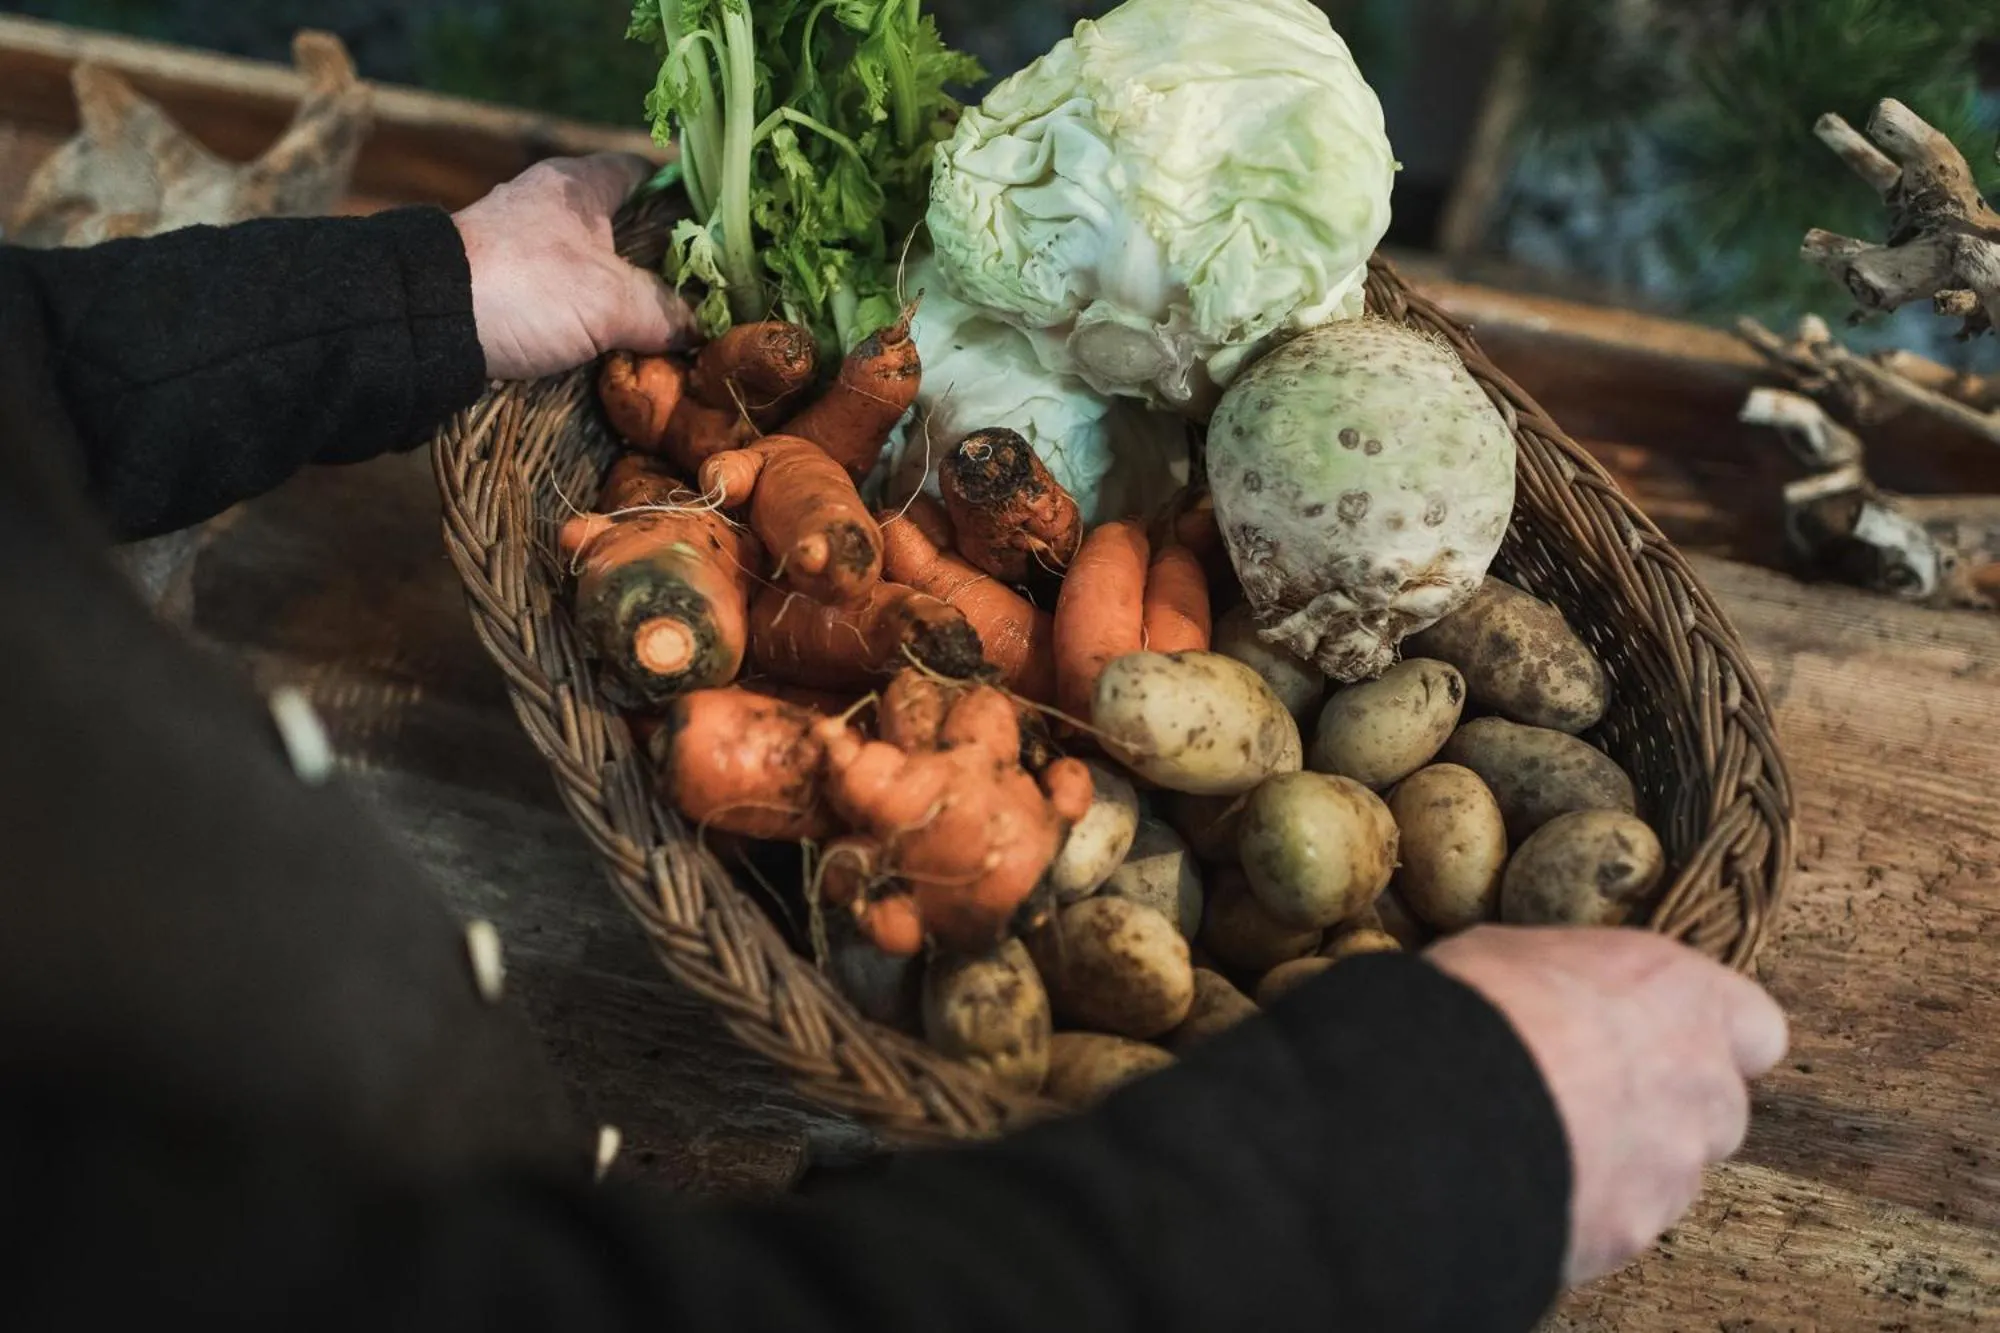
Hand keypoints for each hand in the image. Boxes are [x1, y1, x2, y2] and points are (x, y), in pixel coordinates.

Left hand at [453, 154, 692, 380]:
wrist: (427, 322)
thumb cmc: (526, 288)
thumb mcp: (610, 302)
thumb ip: (664, 311)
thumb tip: (701, 325)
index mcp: (578, 184)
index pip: (643, 172)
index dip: (682, 199)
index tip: (712, 237)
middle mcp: (549, 204)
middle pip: (622, 225)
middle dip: (658, 262)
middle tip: (696, 296)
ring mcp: (523, 243)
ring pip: (592, 264)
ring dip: (621, 296)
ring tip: (660, 329)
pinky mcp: (504, 281)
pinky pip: (562, 292)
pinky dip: (586, 314)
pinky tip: (609, 343)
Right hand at [1427, 926, 1787, 1285]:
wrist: (1447, 1109)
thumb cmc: (1483, 1008)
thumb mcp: (1514, 950)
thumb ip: (1567, 979)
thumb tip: (1544, 992)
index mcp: (1685, 998)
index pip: (1755, 1027)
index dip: (1711, 1035)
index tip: (1660, 1032)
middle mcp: (1702, 1085)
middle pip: (1716, 1110)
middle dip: (1666, 1109)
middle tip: (1589, 1093)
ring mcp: (1675, 1169)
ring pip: (1669, 1174)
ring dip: (1622, 1162)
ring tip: (1538, 1142)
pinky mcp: (1633, 1233)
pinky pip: (1619, 1223)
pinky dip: (1583, 1208)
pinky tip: (1522, 1184)